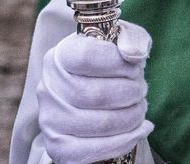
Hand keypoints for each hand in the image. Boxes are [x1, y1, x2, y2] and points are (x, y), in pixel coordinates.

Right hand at [36, 21, 153, 163]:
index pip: (86, 57)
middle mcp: (49, 87)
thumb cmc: (109, 65)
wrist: (93, 95)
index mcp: (60, 56)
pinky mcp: (59, 146)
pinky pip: (93, 150)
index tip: (134, 67)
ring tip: (139, 107)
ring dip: (131, 116)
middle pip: (95, 94)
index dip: (117, 63)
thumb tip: (133, 55)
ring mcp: (51, 119)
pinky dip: (124, 141)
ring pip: (99, 123)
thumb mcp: (122, 42)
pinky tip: (139, 129)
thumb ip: (131, 39)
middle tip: (141, 90)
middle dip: (129, 93)